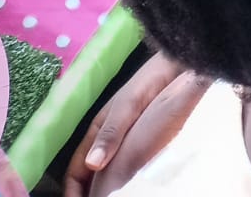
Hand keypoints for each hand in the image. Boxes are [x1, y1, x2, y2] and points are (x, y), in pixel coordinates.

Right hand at [63, 51, 206, 196]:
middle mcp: (107, 138)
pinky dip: (123, 181)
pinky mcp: (142, 141)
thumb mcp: (128, 106)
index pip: (76, 169)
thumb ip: (111, 133)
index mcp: (97, 130)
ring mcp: (124, 140)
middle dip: (89, 193)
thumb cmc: (150, 82)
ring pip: (107, 172)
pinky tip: (130, 189)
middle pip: (89, 174)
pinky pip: (126, 167)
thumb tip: (92, 164)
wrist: (177, 66)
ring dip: (105, 188)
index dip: (73, 190)